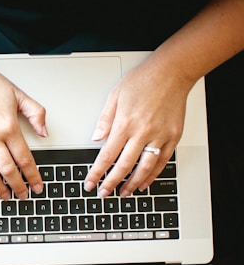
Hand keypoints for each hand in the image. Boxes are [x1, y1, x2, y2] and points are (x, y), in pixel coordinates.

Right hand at [0, 57, 47, 199]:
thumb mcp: (18, 94)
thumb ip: (36, 113)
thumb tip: (44, 133)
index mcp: (8, 125)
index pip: (24, 159)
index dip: (32, 177)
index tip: (36, 186)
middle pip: (8, 170)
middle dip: (18, 187)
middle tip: (22, 195)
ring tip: (5, 195)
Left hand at [84, 59, 194, 196]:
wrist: (172, 72)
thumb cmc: (143, 80)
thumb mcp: (115, 96)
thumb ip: (105, 119)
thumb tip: (96, 138)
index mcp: (125, 123)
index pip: (107, 155)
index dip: (97, 172)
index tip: (90, 183)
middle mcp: (143, 132)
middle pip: (124, 165)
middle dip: (112, 182)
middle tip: (104, 193)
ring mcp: (160, 135)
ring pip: (145, 167)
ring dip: (133, 183)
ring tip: (124, 192)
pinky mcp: (173, 136)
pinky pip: (163, 161)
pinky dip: (153, 174)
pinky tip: (144, 182)